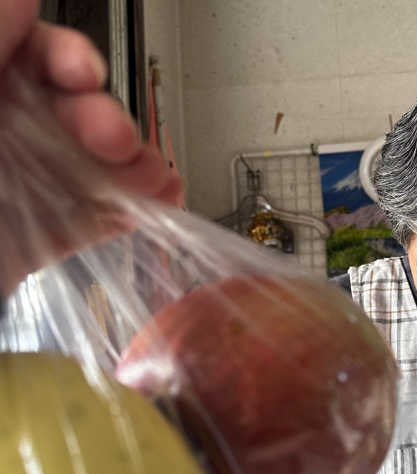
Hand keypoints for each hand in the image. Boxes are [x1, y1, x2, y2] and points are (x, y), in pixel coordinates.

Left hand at [0, 0, 182, 293]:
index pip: (19, 51)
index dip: (60, 55)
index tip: (83, 74)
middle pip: (61, 105)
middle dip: (100, 116)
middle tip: (115, 139)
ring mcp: (14, 185)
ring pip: (82, 161)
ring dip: (130, 164)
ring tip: (153, 177)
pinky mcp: (33, 236)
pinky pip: (85, 214)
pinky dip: (125, 209)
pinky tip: (159, 202)